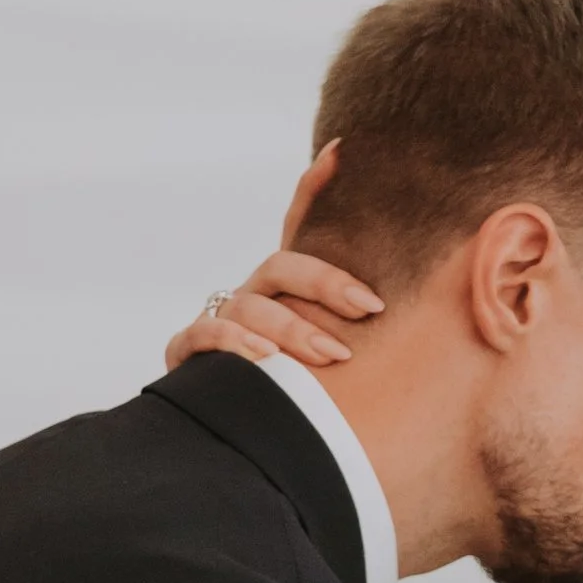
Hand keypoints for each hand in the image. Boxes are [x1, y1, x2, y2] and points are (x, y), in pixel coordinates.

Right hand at [164, 142, 383, 373]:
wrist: (239, 428)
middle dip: (326, 284)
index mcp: (285, 287)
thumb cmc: (300, 382)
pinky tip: (265, 359)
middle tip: (370, 308)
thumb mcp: (334, 344)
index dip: (315, 188)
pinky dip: (232, 342)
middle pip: (283, 268)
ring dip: (294, 329)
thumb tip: (392, 227)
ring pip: (252, 309)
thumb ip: (362, 311)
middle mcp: (253, 295)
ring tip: (332, 353)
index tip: (341, 154)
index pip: (298, 227)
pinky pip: (202, 335)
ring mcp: (221, 320)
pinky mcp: (190, 351)